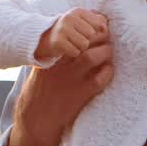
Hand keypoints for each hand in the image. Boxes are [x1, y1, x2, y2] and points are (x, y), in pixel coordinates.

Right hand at [17, 12, 112, 145]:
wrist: (38, 118)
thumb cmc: (39, 92)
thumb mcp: (40, 69)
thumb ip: (51, 57)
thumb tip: (68, 43)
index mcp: (52, 57)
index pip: (71, 35)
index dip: (86, 29)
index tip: (93, 28)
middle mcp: (61, 65)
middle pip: (83, 42)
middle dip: (98, 36)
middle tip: (105, 36)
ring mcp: (71, 79)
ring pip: (92, 57)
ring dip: (104, 51)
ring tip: (108, 51)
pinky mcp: (81, 93)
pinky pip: (99, 79)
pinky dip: (108, 71)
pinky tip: (108, 70)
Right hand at [36, 7, 106, 61]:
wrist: (46, 37)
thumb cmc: (71, 30)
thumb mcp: (83, 21)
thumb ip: (98, 22)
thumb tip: (105, 28)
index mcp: (79, 11)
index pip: (100, 24)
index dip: (97, 32)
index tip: (89, 33)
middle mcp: (70, 17)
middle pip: (92, 35)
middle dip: (88, 40)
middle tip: (78, 39)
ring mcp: (63, 29)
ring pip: (85, 45)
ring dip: (81, 48)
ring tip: (73, 44)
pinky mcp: (58, 41)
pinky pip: (75, 52)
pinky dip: (73, 53)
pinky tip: (68, 49)